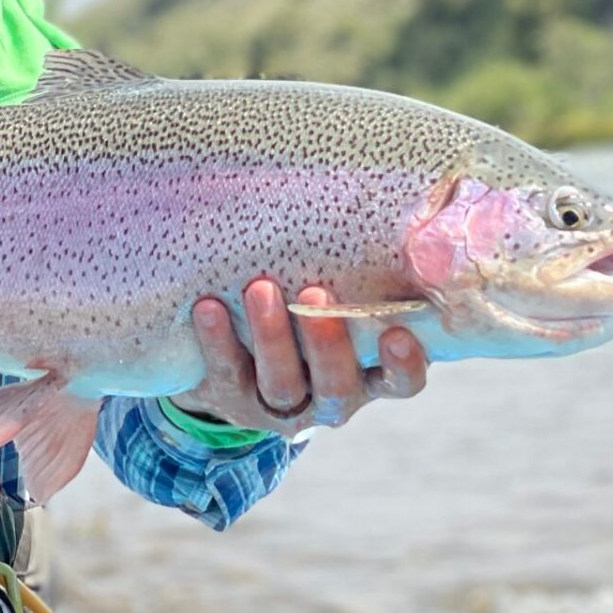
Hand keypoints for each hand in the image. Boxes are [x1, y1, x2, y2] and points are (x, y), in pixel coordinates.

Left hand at [174, 278, 427, 434]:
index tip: (397, 334)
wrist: (238, 359)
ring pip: (281, 383)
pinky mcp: (233, 399)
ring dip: (272, 336)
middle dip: (325, 341)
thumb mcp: (343, 297)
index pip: (400, 382)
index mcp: (369, 373)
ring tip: (260, 289)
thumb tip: (390, 209)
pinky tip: (209, 308)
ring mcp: (282, 404)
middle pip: (336, 384)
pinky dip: (218, 340)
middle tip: (314, 293)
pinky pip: (226, 373)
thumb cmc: (310, 310)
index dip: (403, 365)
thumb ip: (367, 274)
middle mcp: (331, 396)